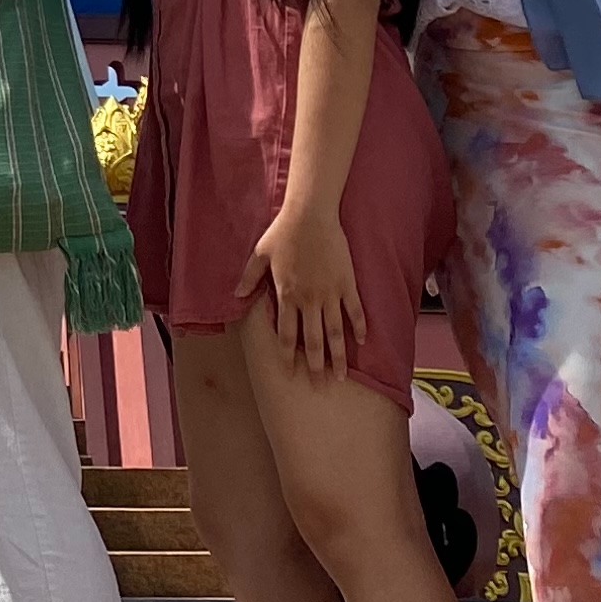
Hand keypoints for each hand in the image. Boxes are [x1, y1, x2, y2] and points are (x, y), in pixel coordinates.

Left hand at [237, 201, 362, 380]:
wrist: (311, 215)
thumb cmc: (283, 232)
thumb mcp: (259, 254)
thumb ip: (249, 278)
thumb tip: (237, 296)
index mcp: (286, 294)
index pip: (286, 334)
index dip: (288, 356)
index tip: (290, 374)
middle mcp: (308, 299)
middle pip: (313, 340)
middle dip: (315, 365)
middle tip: (320, 386)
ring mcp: (330, 293)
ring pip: (335, 332)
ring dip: (339, 355)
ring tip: (342, 376)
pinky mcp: (347, 283)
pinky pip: (355, 310)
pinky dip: (360, 327)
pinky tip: (362, 342)